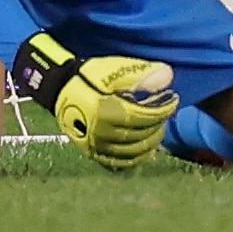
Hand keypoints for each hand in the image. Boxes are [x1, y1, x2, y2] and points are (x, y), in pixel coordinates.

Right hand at [12, 32, 179, 170]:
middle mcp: (104, 133)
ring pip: (133, 151)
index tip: (172, 100)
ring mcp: (98, 145)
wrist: (59, 88)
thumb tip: (168, 78)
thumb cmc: (88, 76)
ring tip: (156, 129)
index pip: (147, 115)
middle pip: (142, 134)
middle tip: (164, 114)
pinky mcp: (92, 151)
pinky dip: (135, 158)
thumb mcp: (113, 69)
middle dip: (158, 124)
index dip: (164, 108)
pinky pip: (118, 161)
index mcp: (111, 111)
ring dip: (150, 142)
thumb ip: (140, 74)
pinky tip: (143, 149)